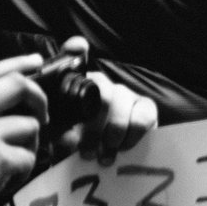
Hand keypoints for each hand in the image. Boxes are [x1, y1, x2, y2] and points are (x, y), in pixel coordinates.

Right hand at [0, 54, 48, 205]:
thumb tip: (15, 109)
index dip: (15, 63)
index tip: (36, 61)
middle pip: (16, 84)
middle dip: (39, 96)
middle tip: (43, 114)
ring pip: (30, 125)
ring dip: (29, 147)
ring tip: (10, 165)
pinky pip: (30, 157)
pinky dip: (23, 172)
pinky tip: (4, 182)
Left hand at [47, 36, 157, 162]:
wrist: (103, 156)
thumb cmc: (77, 145)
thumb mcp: (60, 141)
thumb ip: (60, 138)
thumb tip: (70, 141)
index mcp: (75, 86)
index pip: (76, 56)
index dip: (77, 50)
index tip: (78, 49)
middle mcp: (101, 84)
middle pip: (101, 93)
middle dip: (93, 127)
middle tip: (87, 151)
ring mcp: (125, 93)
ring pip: (121, 105)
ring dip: (112, 135)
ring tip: (105, 156)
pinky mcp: (146, 106)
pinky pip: (143, 116)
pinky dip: (132, 134)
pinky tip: (123, 148)